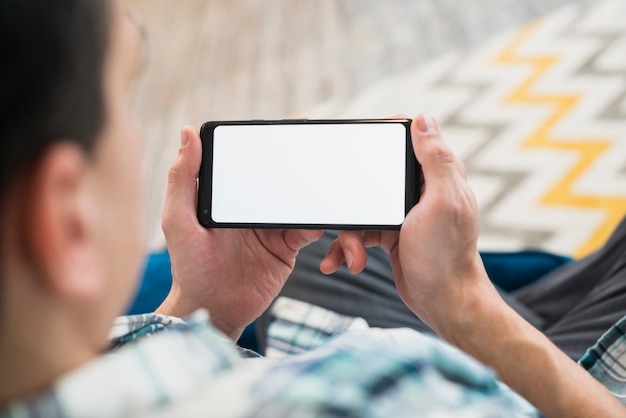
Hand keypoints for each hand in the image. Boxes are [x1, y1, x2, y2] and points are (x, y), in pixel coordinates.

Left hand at [157, 127, 321, 340]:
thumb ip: (182, 178)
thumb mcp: (179, 220)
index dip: (265, 141)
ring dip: (313, 190)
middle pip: (280, 176)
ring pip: (299, 199)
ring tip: (326, 180)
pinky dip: (317, 221)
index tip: (285, 125)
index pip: (248, 160)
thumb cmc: (189, 266)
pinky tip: (319, 218)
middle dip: (299, 162)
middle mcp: (251, 204)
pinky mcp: (287, 246)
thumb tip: (186, 132)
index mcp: (226, 193)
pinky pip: (308, 228)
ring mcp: (271, 225)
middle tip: (316, 146)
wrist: (214, 309)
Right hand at [320, 114, 491, 332]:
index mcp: (436, 176)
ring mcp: (402, 213)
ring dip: (348, 234)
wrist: (443, 303)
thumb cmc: (445, 257)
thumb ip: (435, 161)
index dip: (376, 141)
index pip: (404, 143)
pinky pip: (359, 231)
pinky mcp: (390, 234)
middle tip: (341, 216)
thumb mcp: (442, 203)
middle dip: (350, 200)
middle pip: (370, 177)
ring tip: (350, 258)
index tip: (351, 148)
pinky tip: (338, 263)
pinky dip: (347, 247)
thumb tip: (425, 118)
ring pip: (360, 209)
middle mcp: (420, 190)